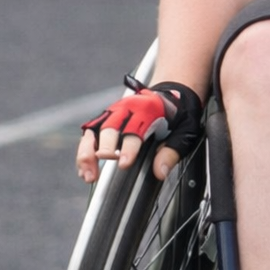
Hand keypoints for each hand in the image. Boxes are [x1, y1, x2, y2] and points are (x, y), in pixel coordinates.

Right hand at [77, 78, 202, 183]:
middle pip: (111, 128)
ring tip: (88, 175)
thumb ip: (172, 151)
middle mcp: (127, 110)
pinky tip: (85, 171)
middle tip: (104, 162)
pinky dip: (85, 153)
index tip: (124, 163)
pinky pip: (89, 135)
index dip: (129, 148)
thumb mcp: (184, 131)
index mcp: (148, 111)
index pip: (135, 130)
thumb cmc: (178, 115)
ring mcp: (113, 114)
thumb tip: (160, 171)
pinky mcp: (105, 119)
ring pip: (94, 132)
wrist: (171, 94)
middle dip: (106, 147)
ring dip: (88, 153)